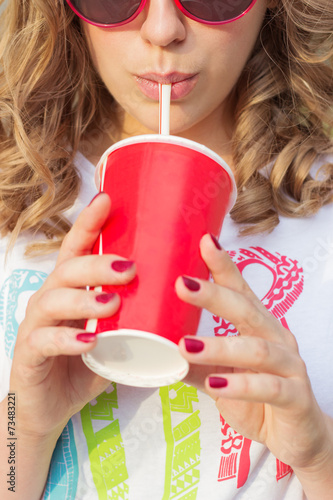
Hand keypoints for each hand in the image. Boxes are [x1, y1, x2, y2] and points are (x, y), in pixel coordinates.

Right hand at [10, 193, 135, 439]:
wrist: (49, 408)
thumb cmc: (85, 364)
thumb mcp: (114, 336)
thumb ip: (136, 317)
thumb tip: (183, 295)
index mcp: (71, 290)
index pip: (76, 250)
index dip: (89, 224)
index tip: (108, 200)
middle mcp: (50, 300)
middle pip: (68, 270)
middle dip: (97, 264)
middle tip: (130, 267)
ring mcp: (36, 326)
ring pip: (53, 300)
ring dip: (84, 297)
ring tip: (112, 301)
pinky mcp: (29, 354)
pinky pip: (44, 341)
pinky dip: (67, 339)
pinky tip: (89, 340)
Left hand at [175, 234, 332, 471]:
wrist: (297, 436)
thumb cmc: (257, 398)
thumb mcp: (220, 377)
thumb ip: (195, 363)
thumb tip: (156, 349)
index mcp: (258, 327)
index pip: (240, 290)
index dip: (223, 266)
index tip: (203, 242)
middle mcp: (276, 339)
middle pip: (246, 310)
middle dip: (214, 295)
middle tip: (181, 285)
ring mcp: (290, 367)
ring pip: (256, 349)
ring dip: (219, 347)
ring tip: (185, 346)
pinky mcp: (296, 397)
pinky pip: (269, 388)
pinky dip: (240, 385)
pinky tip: (215, 385)